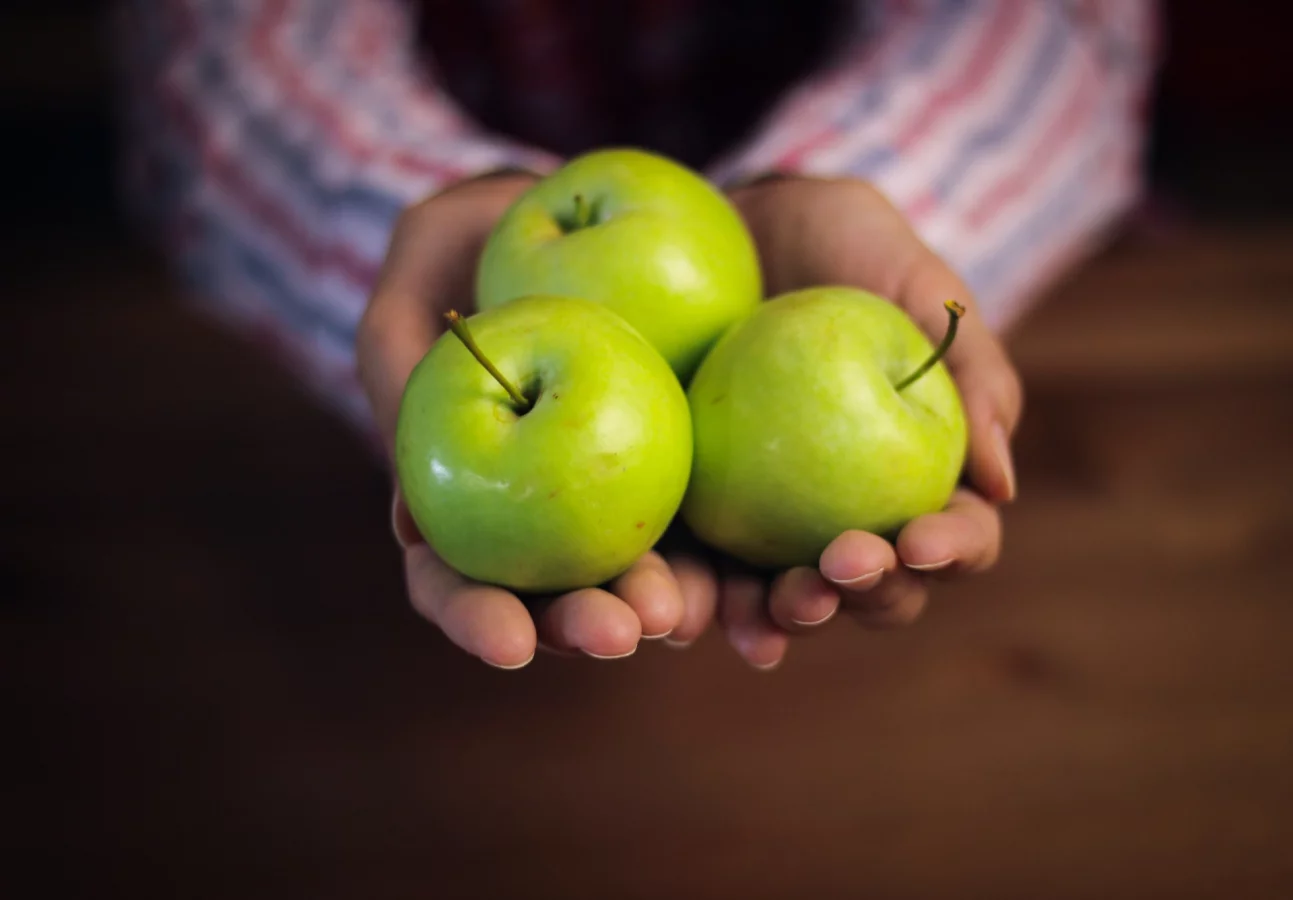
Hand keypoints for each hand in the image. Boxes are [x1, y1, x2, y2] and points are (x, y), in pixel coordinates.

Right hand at [356, 173, 719, 668]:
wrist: (596, 205)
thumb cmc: (485, 231)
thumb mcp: (425, 262)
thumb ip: (396, 364)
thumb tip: (409, 523)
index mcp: (478, 495)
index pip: (462, 582)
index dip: (479, 620)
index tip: (510, 645)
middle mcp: (557, 512)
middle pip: (564, 597)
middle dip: (589, 625)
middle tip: (623, 630)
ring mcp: (638, 493)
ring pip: (657, 577)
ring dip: (678, 609)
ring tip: (698, 611)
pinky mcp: (714, 466)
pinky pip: (741, 528)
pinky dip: (760, 567)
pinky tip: (788, 585)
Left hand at [702, 174, 1023, 668]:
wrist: (736, 229)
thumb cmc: (845, 248)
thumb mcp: (916, 284)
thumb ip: (973, 370)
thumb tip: (1002, 483)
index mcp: (922, 478)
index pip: (955, 537)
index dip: (949, 550)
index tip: (920, 537)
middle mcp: (851, 517)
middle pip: (876, 590)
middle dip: (868, 593)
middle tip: (843, 563)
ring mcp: (774, 525)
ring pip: (790, 600)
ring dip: (785, 617)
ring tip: (772, 608)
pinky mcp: (701, 514)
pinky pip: (700, 573)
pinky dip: (696, 602)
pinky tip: (683, 616)